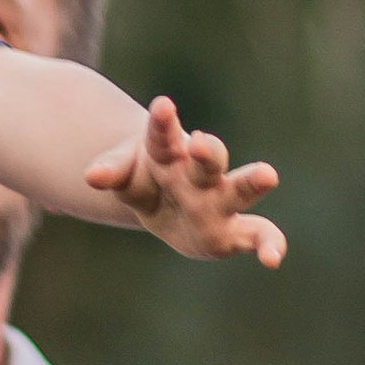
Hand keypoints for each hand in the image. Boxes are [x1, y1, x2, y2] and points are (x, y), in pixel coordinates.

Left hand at [86, 97, 283, 263]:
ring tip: (267, 174)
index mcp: (170, 152)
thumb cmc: (143, 178)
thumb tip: (91, 177)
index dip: (161, 122)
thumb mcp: (125, 174)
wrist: (164, 201)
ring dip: (251, 182)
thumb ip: (113, 171)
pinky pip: (257, 234)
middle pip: (208, 160)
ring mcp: (220, 200)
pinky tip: (273, 259)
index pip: (163, 136)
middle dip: (208, 152)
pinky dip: (270, 244)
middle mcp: (200, 173)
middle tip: (204, 144)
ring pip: (239, 189)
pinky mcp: (233, 232)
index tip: (162, 105)